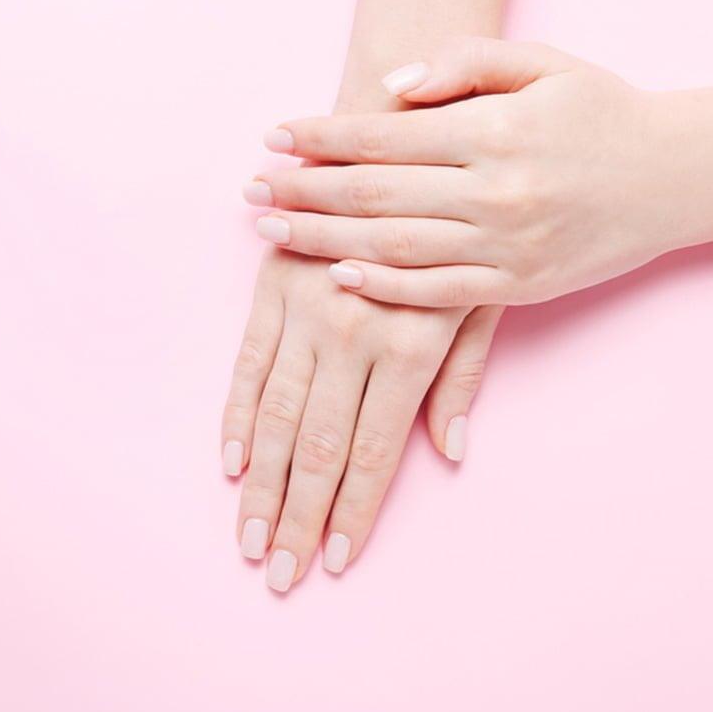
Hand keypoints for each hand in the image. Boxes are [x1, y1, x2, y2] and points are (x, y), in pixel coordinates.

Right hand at [222, 250, 500, 590]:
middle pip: (320, 447)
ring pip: (277, 415)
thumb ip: (462, 375)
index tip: (332, 562)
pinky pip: (248, 363)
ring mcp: (305, 311)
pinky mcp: (271, 287)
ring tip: (247, 540)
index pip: (375, 451)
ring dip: (261, 485)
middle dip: (297, 518)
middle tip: (277, 576)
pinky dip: (237, 415)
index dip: (352, 512)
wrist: (395, 135)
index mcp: (410, 343)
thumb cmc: (457, 220)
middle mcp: (353, 332)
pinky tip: (231, 463)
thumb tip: (451, 451)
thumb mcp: (481, 293)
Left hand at [244, 37, 712, 306]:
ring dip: (324, 241)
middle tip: (250, 191)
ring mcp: (506, 246)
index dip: (321, 136)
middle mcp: (495, 191)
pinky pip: (438, 294)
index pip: (384, 135)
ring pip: (394, 248)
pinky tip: (338, 275)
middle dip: (303, 192)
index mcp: (494, 130)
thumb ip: (464, 61)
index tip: (273, 136)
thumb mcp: (542, 61)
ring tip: (271, 233)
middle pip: (374, 196)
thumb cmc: (603, 111)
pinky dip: (384, 287)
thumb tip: (389, 87)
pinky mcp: (519, 288)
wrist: (679, 175)